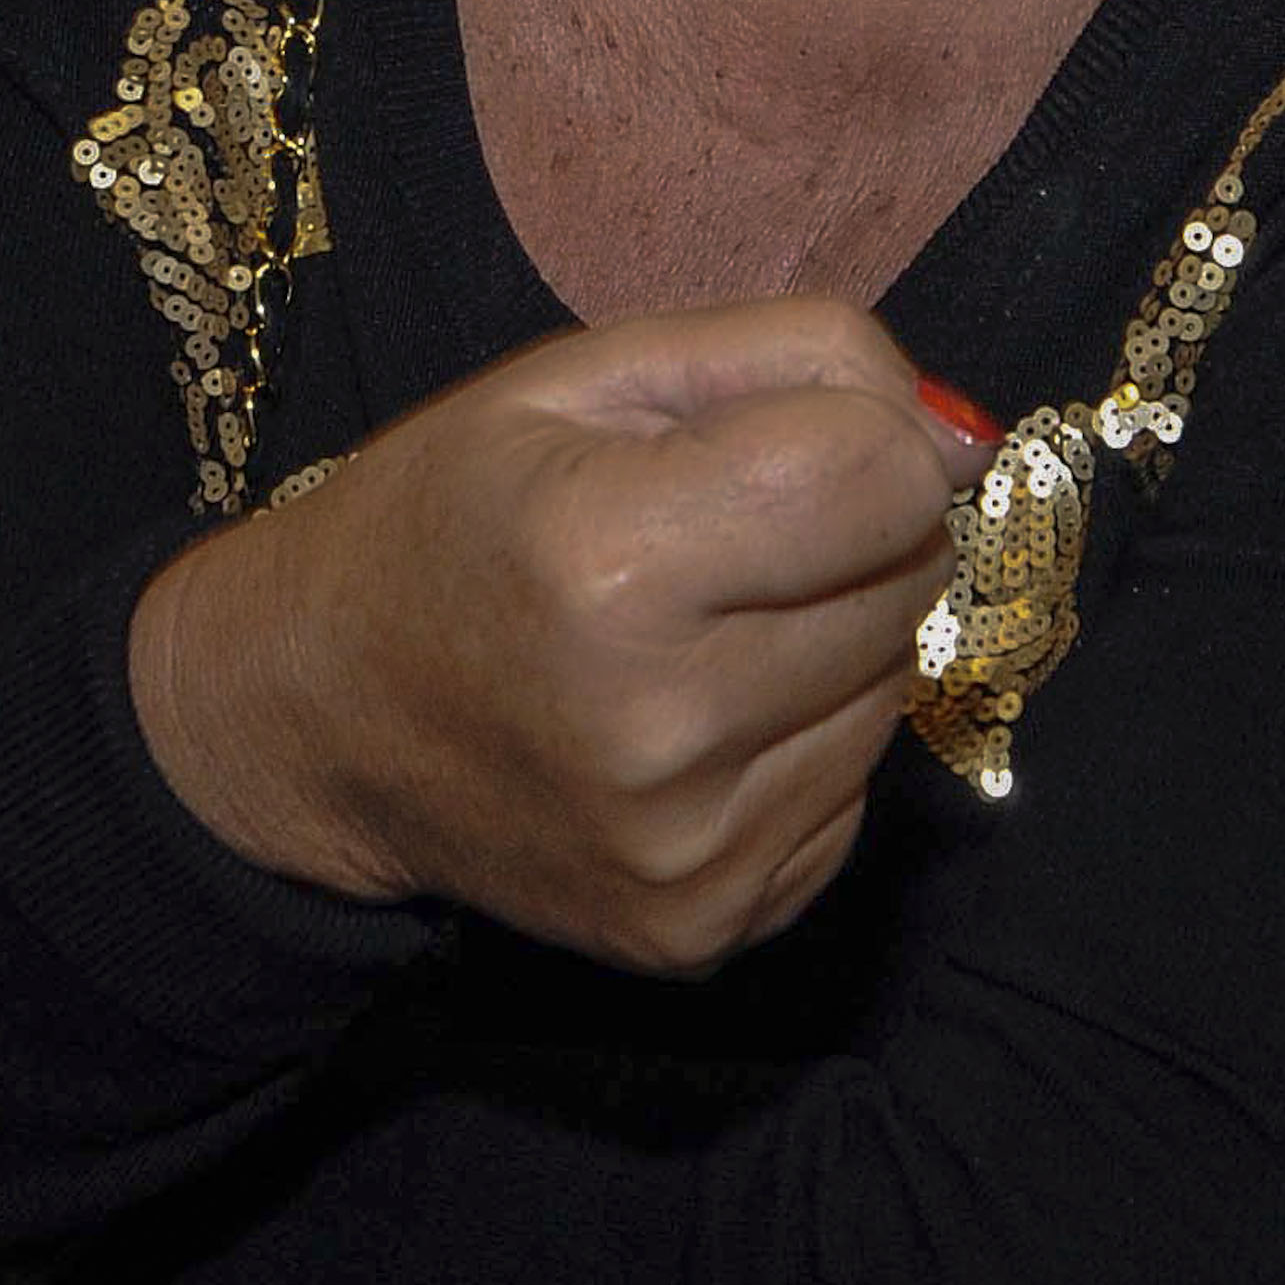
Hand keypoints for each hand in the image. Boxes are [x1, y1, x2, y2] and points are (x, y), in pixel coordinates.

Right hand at [129, 299, 996, 975]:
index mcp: (611, 559)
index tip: (789, 442)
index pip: (887, 477)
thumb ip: (800, 358)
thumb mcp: (590, 376)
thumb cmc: (451, 515)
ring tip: (698, 631)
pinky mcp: (703, 926)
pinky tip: (694, 722)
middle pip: (906, 583)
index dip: (865, 437)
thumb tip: (970, 441)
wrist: (313, 721)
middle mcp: (656, 726)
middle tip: (724, 536)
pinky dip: (797, 743)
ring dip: (828, 642)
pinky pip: (850, 796)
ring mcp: (684, 849)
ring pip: (890, 691)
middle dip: (848, 535)